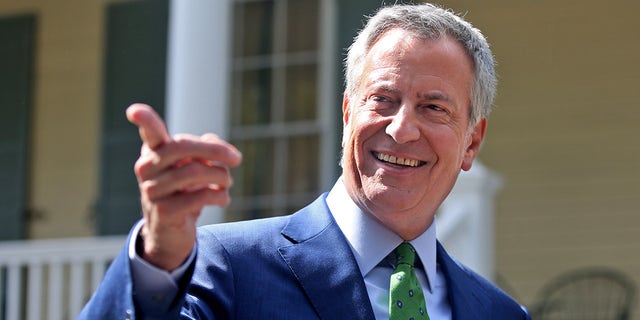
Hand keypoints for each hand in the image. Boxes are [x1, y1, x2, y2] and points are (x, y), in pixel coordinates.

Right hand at [126, 103, 241, 270]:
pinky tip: (223, 199)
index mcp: (154, 152)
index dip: (144, 119)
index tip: (133, 110)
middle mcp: (146, 168)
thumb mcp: (193, 168)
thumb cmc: (183, 192)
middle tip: (237, 159)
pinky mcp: (163, 212)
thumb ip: (204, 149)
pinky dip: (219, 196)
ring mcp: (152, 191)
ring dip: (221, 176)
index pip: (149, 132)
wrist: (170, 234)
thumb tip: (212, 140)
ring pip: (195, 172)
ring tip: (228, 183)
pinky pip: (199, 196)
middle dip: (214, 150)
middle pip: (181, 146)